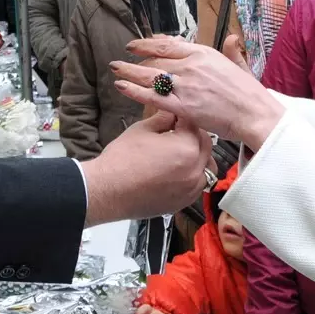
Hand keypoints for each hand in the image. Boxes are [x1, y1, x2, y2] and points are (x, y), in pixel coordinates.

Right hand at [79, 110, 210, 226]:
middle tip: (175, 132)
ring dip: (197, 156)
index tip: (175, 116)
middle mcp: (195, 169)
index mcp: (186, 148)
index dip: (183, 117)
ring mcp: (191, 188)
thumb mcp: (143, 130)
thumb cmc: (122, 158)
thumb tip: (172, 111)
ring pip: (206, 165)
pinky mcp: (184, 202)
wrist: (108, 191)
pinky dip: (192, 174)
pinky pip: (197, 184)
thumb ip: (163, 119)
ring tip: (177, 152)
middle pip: (205, 144)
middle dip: (192, 135)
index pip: (194, 124)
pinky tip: (175, 170)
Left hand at [112, 36, 285, 151]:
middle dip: (136, 58)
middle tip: (122, 58)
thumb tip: (231, 38)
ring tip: (115, 68)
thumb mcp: (240, 66)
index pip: (169, 44)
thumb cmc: (249, 94)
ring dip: (130, 71)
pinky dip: (135, 90)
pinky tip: (121, 86)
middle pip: (156, 58)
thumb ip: (231, 51)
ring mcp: (186, 85)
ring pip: (150, 75)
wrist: (255, 114)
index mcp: (204, 53)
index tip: (137, 44)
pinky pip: (153, 97)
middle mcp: (191, 66)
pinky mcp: (183, 106)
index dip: (150, 43)